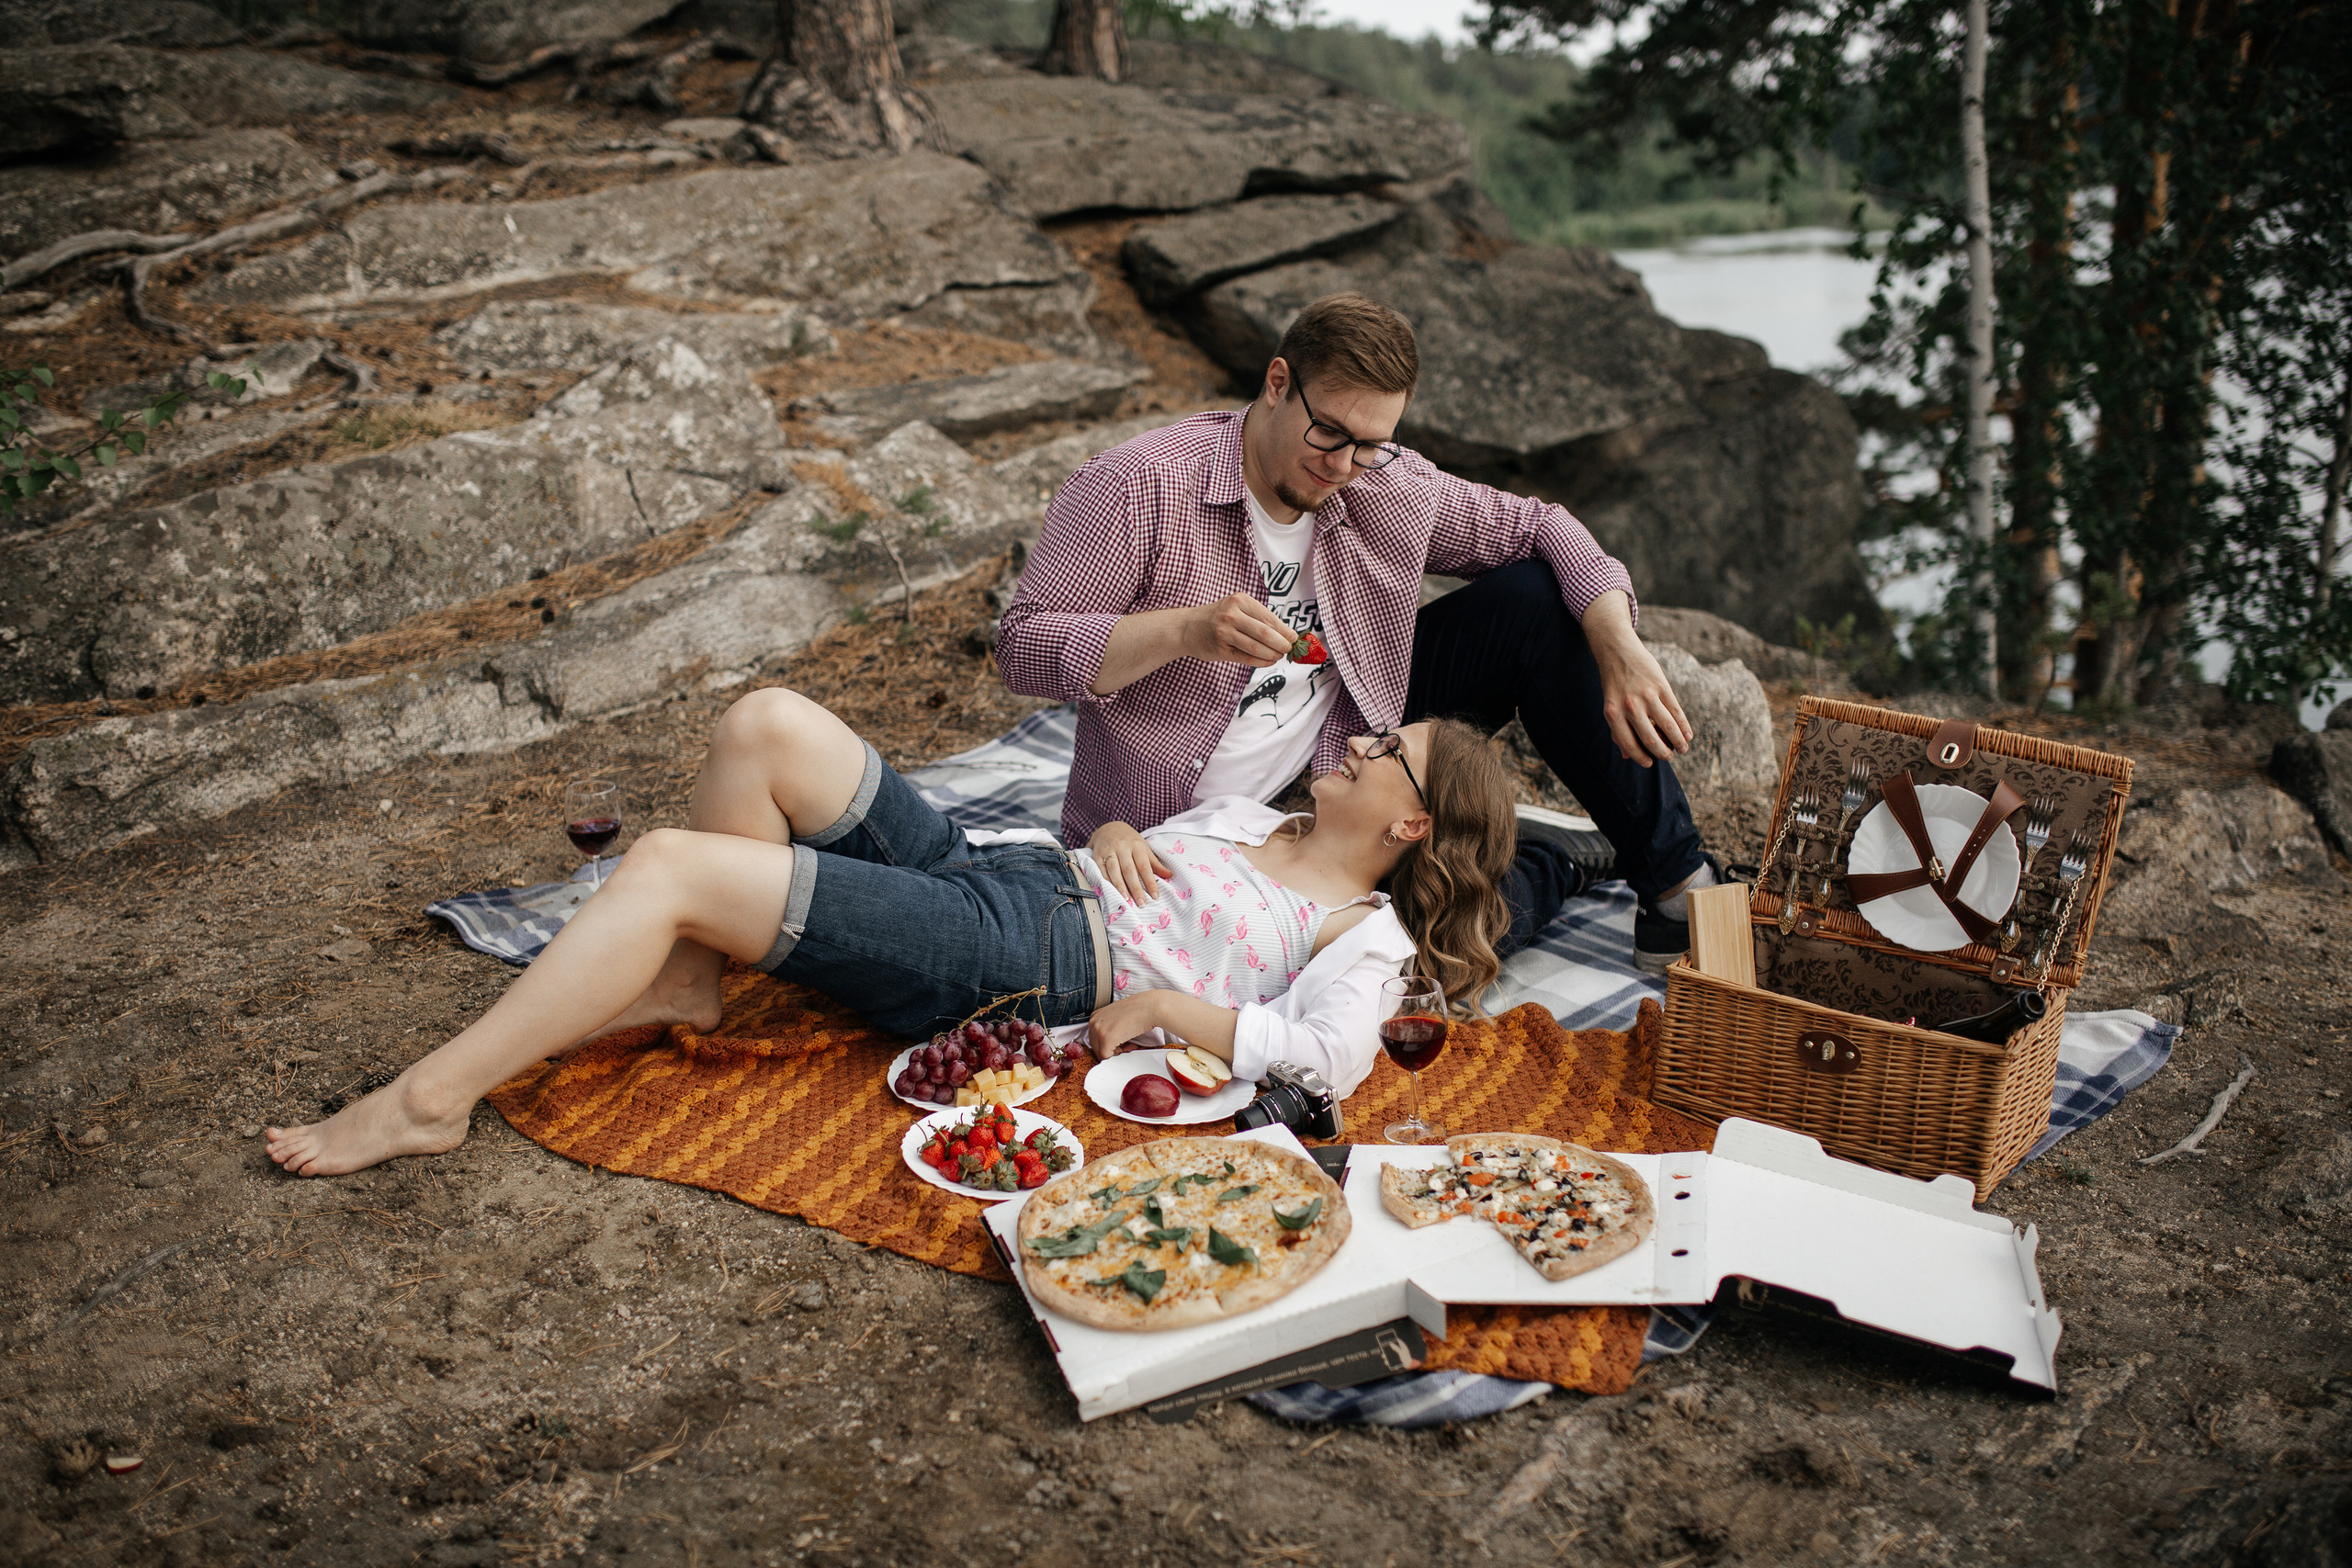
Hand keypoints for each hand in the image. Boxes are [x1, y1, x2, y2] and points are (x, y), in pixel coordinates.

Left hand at [1086, 990, 1169, 1055]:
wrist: (1150, 1007)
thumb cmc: (1138, 1011)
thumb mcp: (1117, 1017)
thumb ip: (1109, 1028)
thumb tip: (1109, 1043)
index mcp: (1095, 1016)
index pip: (1096, 1039)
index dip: (1110, 1043)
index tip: (1121, 1042)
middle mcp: (1094, 1022)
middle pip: (1097, 1047)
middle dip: (1113, 1049)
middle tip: (1127, 1044)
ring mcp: (1099, 1030)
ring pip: (1101, 1053)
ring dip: (1117, 1052)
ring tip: (1130, 1044)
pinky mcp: (1107, 1039)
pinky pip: (1107, 1056)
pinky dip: (1120, 1054)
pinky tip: (1131, 1045)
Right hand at [1088, 821, 1171, 902]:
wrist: (1108, 827)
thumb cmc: (1129, 840)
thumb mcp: (1144, 847)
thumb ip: (1155, 863)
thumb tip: (1169, 875)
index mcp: (1137, 845)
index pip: (1145, 866)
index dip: (1150, 882)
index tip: (1155, 896)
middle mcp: (1122, 847)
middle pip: (1129, 870)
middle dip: (1136, 888)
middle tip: (1141, 903)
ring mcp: (1109, 850)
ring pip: (1114, 870)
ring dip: (1120, 886)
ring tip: (1126, 899)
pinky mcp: (1097, 855)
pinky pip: (1101, 869)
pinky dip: (1107, 881)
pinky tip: (1111, 890)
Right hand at [1184, 594, 1296, 668]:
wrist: (1188, 627)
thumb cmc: (1219, 617)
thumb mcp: (1237, 608)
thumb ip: (1259, 619)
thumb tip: (1288, 634)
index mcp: (1240, 601)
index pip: (1270, 618)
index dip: (1285, 630)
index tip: (1294, 638)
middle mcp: (1231, 614)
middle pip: (1266, 634)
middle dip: (1282, 644)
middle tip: (1288, 650)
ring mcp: (1224, 632)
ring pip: (1257, 647)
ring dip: (1273, 654)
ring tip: (1279, 656)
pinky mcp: (1220, 650)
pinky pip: (1247, 658)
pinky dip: (1262, 661)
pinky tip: (1268, 661)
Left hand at [1582, 591, 1692, 766]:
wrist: (1617, 650)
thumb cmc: (1614, 682)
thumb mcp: (1610, 704)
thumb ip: (1617, 729)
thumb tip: (1626, 755)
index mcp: (1613, 713)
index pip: (1628, 743)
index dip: (1640, 757)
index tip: (1649, 764)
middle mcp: (1629, 706)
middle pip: (1650, 738)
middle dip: (1662, 752)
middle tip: (1669, 757)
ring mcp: (1647, 695)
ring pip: (1667, 726)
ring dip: (1677, 741)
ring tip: (1682, 749)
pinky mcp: (1661, 685)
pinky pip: (1676, 711)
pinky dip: (1683, 726)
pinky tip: (1688, 735)